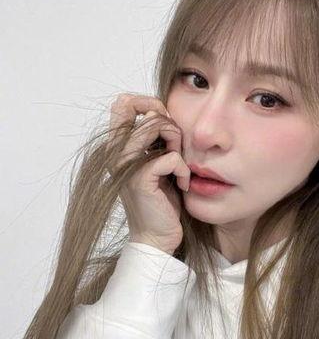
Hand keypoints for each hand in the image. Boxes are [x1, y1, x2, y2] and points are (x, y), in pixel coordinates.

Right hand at [107, 93, 190, 253]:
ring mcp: (124, 165)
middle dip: (164, 119)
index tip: (165, 121)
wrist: (157, 237)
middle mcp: (116, 152)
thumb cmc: (162, 199)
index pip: (122, 103)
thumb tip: (164, 114)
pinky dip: (183, 169)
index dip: (147, 102)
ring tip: (179, 162)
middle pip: (134, 107)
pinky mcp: (139, 179)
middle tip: (175, 144)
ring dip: (175, 140)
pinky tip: (182, 184)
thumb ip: (157, 139)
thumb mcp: (159, 161)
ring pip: (153, 125)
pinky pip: (171, 157)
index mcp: (118, 146)